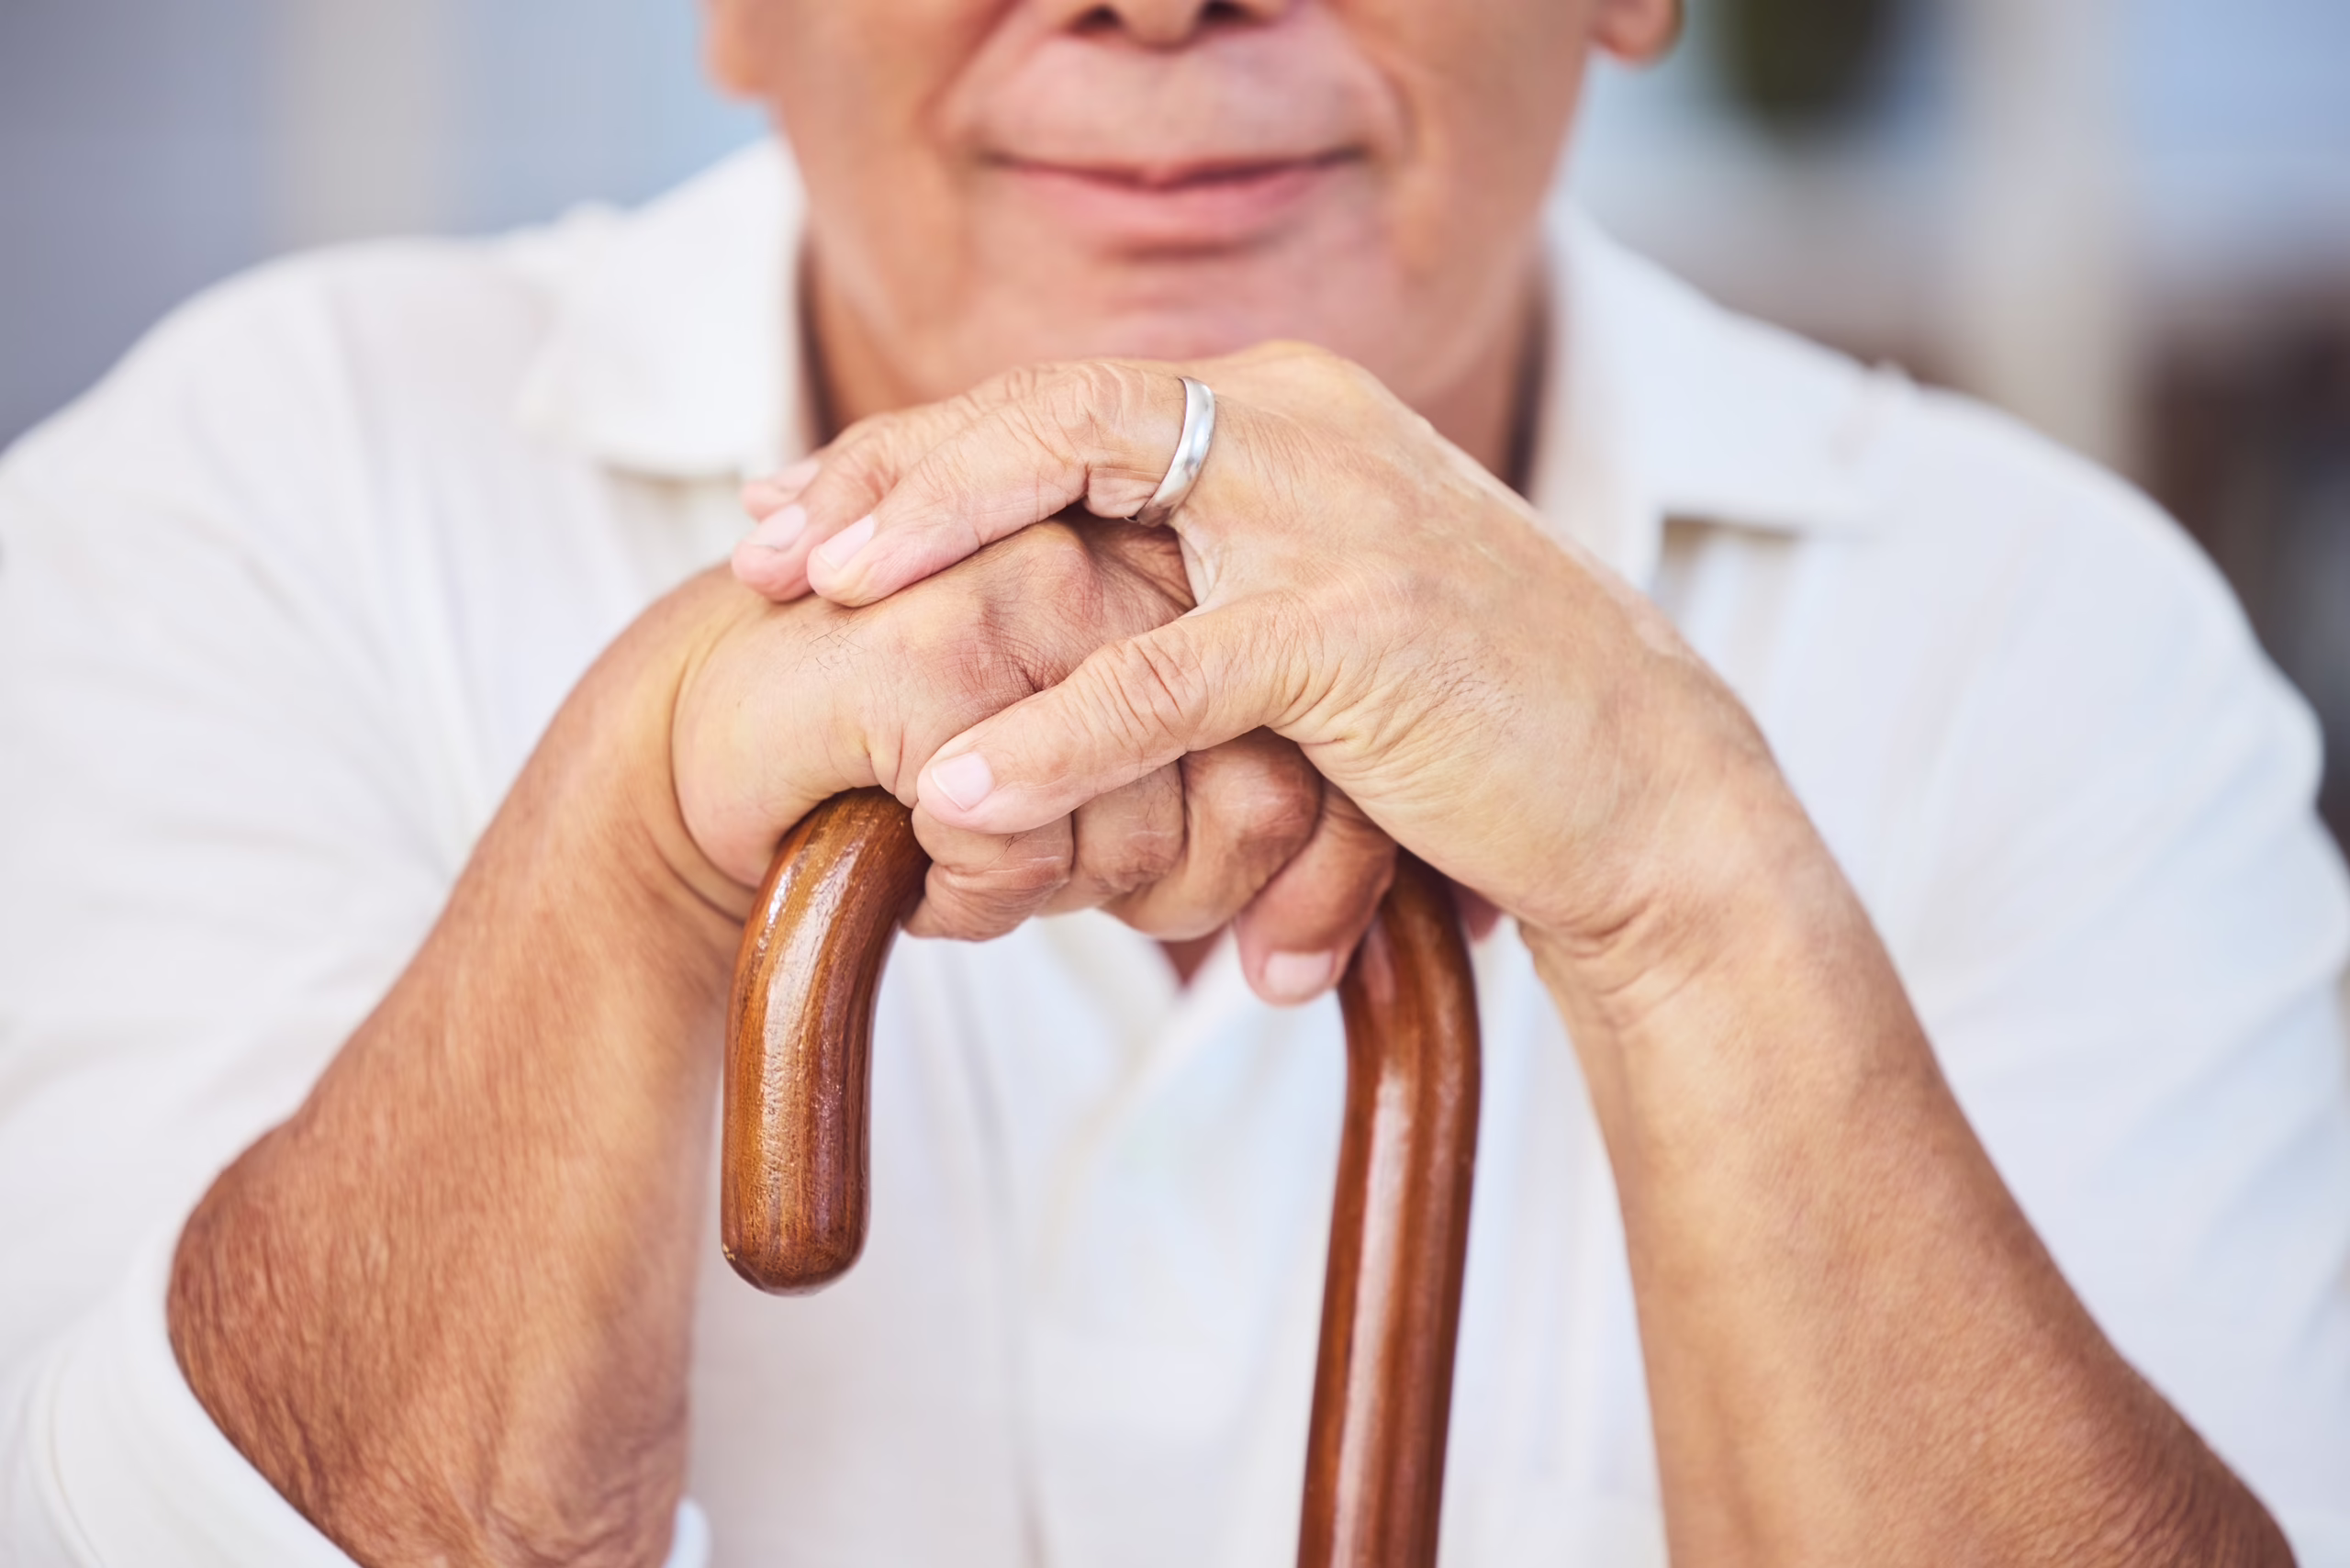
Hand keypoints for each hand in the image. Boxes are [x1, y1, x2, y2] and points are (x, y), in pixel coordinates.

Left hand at [740, 349, 2297, 1565]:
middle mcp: (1302, 422)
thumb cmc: (1465, 716)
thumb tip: (1043, 632)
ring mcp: (1335, 511)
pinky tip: (959, 782)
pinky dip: (1059, 731)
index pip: (1065, 401)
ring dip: (942, 546)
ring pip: (1093, 485)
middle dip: (893, 470)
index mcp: (1285, 409)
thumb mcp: (1318, 613)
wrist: (1645, 789)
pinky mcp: (1362, 629)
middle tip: (766, 542)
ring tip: (820, 612)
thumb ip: (1200, 585)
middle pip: (1052, 407)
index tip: (801, 513)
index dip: (920, 453)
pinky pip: (1172, 676)